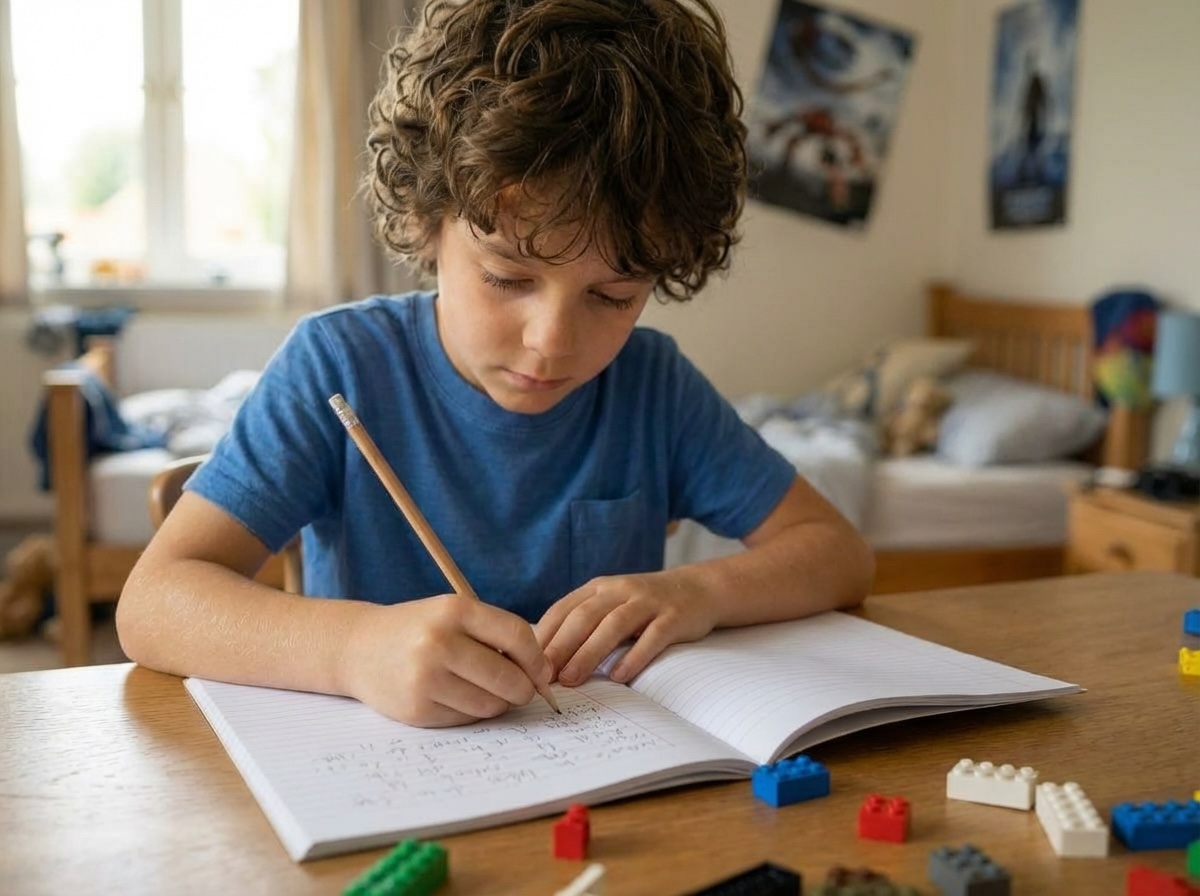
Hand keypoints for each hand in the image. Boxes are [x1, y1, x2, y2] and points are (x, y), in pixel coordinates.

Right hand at [340, 593, 553, 727]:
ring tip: (485, 690)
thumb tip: (544, 671)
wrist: (358, 648)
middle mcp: (439, 642)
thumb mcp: (453, 614)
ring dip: (498, 703)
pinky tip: (458, 697)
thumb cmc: (418, 630)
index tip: (541, 672)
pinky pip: (466, 719)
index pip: (517, 636)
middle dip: (523, 689)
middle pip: (508, 678)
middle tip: (521, 690)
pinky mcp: (417, 709)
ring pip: (490, 705)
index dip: (537, 659)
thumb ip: (496, 635)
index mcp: (454, 610)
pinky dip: (471, 712)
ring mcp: (426, 678)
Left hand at [534, 571, 717, 686]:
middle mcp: (620, 590)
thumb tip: (545, 659)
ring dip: (589, 653)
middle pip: (584, 617)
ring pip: (613, 625)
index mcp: (599, 588)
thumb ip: (583, 624)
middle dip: (560, 647)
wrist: (697, 589)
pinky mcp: (673, 617)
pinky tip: (619, 676)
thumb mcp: (610, 605)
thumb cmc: (644, 606)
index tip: (525, 663)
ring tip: (571, 679)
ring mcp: (648, 602)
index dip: (544, 636)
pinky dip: (634, 656)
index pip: (563, 609)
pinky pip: (652, 636)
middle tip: (542, 676)